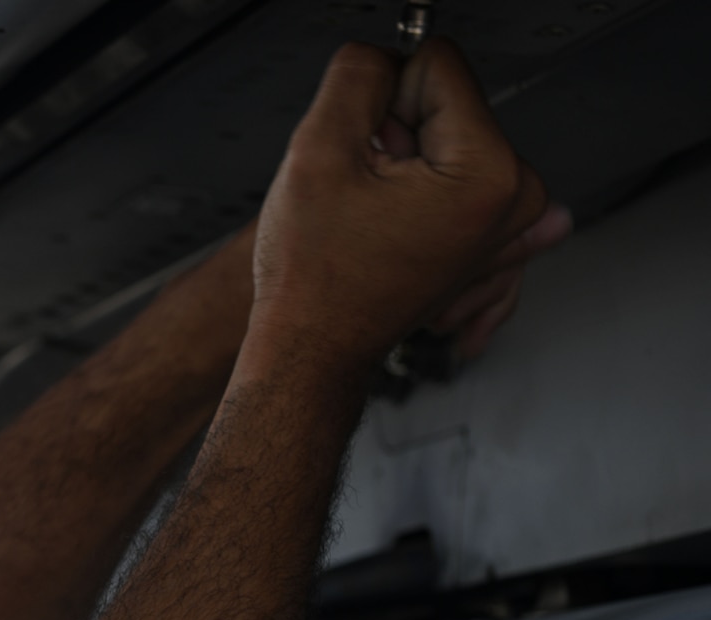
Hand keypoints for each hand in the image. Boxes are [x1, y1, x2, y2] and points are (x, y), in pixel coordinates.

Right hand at [247, 39, 551, 375]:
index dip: (378, 105)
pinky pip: (456, 176)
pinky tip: (396, 238)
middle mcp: (518, 198)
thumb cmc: (314, 284)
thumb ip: (357, 73)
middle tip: (365, 201)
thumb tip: (382, 58)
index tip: (363, 160)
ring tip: (375, 224)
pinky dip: (420, 198)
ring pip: (444, 140)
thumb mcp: (314, 152)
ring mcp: (511, 224)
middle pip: (445, 104)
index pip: (433, 65)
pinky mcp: (497, 239)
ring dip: (402, 171)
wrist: (310, 351)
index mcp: (489, 174)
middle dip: (396, 140)